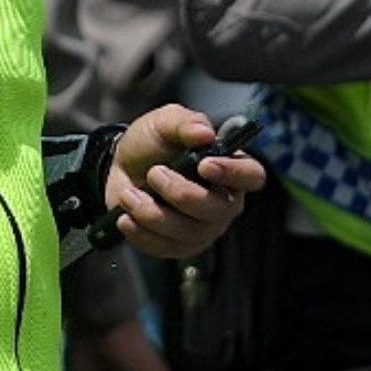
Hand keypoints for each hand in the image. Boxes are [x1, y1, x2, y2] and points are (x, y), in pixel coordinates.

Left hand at [107, 105, 264, 259]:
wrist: (118, 168)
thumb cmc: (151, 144)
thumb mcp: (165, 122)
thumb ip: (185, 123)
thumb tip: (205, 134)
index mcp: (229, 167)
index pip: (251, 176)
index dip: (233, 173)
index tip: (204, 165)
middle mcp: (223, 201)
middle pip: (218, 209)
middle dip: (181, 194)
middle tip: (153, 173)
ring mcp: (203, 228)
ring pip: (188, 232)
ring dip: (153, 214)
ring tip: (129, 195)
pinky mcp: (180, 246)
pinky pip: (166, 248)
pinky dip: (142, 233)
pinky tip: (125, 218)